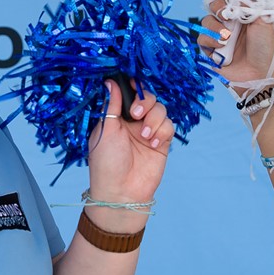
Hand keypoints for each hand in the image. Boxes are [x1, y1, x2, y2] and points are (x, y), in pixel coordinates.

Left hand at [83, 80, 174, 221]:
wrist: (121, 192)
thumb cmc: (106, 163)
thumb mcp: (105, 130)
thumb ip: (112, 105)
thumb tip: (110, 81)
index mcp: (116, 116)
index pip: (129, 93)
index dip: (133, 87)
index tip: (133, 85)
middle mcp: (133, 122)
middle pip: (148, 98)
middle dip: (145, 101)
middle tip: (136, 114)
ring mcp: (148, 132)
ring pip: (160, 110)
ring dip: (154, 119)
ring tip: (144, 135)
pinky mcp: (161, 143)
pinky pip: (168, 126)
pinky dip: (162, 132)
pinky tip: (152, 144)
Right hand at [199, 0, 273, 91]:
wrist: (261, 77)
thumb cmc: (267, 49)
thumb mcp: (264, 21)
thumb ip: (252, 0)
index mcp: (245, 13)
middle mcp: (231, 22)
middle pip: (215, 4)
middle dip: (218, 6)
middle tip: (227, 15)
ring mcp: (220, 35)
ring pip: (206, 20)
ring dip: (215, 27)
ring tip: (227, 38)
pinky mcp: (211, 50)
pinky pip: (202, 38)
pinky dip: (210, 41)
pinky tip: (221, 48)